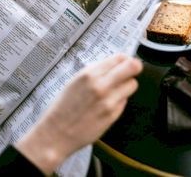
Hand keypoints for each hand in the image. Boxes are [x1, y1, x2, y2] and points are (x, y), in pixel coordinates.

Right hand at [16, 54, 142, 174]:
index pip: (119, 58)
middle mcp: (101, 86)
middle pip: (133, 67)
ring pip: (132, 85)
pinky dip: (119, 100)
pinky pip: (124, 101)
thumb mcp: (75, 81)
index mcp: (89, 74)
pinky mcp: (113, 115)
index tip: (123, 63)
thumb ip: (96, 72)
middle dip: (134, 67)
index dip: (124, 60)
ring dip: (127, 85)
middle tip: (131, 71)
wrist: (56, 133)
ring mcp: (109, 101)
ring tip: (116, 90)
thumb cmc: (63, 107)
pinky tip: (107, 104)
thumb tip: (116, 64)